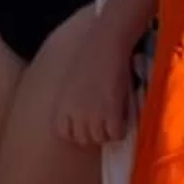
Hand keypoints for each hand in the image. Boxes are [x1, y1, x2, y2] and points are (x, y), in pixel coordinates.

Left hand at [34, 9, 133, 151]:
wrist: (105, 44)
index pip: (64, 134)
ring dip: (108, 132)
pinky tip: (123, 117)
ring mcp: (92, 115)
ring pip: (100, 139)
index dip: (77, 132)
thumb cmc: (89, 58)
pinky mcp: (111, 113)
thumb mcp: (71, 84)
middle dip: (94, 134)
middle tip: (104, 121)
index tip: (87, 124)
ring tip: (114, 118)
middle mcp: (74, 114)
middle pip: (83, 139)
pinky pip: (115, 134)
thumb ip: (71, 103)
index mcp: (61, 106)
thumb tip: (82, 117)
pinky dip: (120, 130)